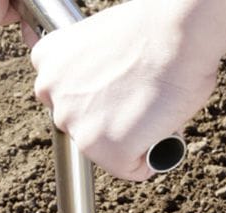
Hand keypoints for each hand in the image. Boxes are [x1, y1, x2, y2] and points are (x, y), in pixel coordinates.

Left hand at [30, 1, 220, 180]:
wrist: (178, 32)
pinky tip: (157, 125)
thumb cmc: (152, 29)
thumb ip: (85, 70)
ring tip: (148, 105)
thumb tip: (98, 96)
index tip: (115, 86)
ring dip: (129, 140)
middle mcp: (52, 94)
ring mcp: (77, 126)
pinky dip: (151, 156)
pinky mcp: (107, 152)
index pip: (65, 100)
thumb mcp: (98, 38)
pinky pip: (133, 169)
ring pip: (105, 152)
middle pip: (82, 128)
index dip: (97, 97)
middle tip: (136, 95)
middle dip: (109, 121)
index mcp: (47, 61)